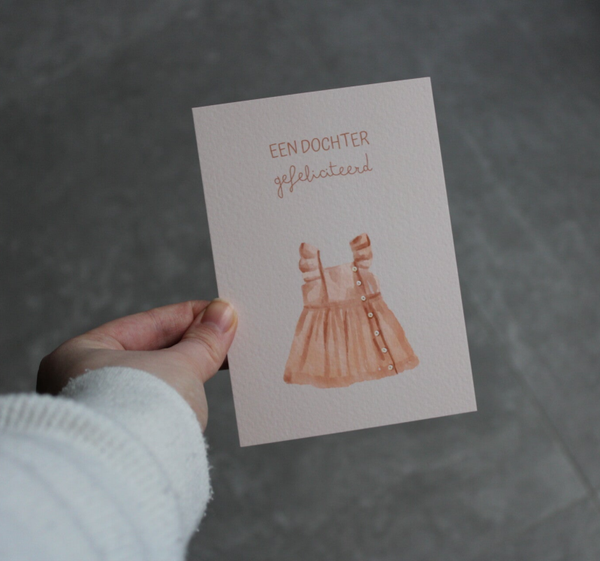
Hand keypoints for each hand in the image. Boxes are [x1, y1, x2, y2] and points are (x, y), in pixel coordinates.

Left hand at [37, 299, 237, 429]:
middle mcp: (81, 383)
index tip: (221, 312)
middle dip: (192, 343)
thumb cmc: (138, 411)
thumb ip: (204, 340)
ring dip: (190, 368)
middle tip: (229, 334)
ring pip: (155, 379)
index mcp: (80, 354)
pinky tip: (207, 386)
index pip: (146, 324)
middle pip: (150, 351)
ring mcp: (100, 413)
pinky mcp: (120, 440)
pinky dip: (181, 392)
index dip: (189, 315)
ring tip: (226, 359)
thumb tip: (224, 313)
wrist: (126, 477)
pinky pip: (156, 402)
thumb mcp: (179, 366)